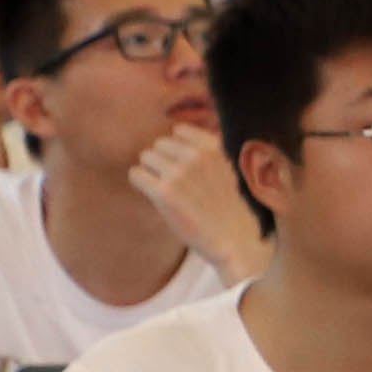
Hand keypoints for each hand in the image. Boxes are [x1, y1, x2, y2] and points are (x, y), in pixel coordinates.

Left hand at [128, 125, 269, 279]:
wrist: (235, 241)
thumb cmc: (230, 208)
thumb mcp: (228, 169)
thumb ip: (207, 152)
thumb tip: (177, 134)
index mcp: (214, 147)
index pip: (179, 131)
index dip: (177, 149)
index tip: (183, 166)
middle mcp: (196, 156)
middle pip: (159, 144)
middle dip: (163, 160)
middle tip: (174, 183)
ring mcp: (179, 173)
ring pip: (146, 157)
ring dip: (151, 172)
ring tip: (166, 190)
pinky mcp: (164, 193)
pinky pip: (136, 174)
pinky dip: (140, 183)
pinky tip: (154, 195)